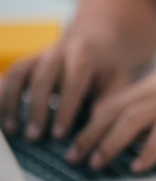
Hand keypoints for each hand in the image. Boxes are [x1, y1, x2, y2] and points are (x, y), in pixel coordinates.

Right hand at [0, 33, 133, 139]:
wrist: (100, 43)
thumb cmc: (110, 71)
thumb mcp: (118, 84)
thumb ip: (106, 105)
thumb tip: (91, 132)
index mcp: (84, 55)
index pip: (72, 84)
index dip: (64, 110)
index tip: (59, 135)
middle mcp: (58, 50)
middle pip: (42, 78)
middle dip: (36, 109)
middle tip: (33, 137)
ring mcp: (39, 53)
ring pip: (19, 74)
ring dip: (11, 102)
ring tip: (12, 129)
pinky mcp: (28, 60)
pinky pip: (10, 75)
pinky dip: (2, 94)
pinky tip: (2, 116)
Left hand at [65, 71, 155, 171]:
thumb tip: (137, 138)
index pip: (118, 99)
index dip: (93, 121)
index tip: (80, 140)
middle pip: (117, 107)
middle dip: (91, 133)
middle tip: (76, 155)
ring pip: (133, 118)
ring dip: (111, 142)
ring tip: (98, 162)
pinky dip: (147, 151)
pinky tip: (139, 166)